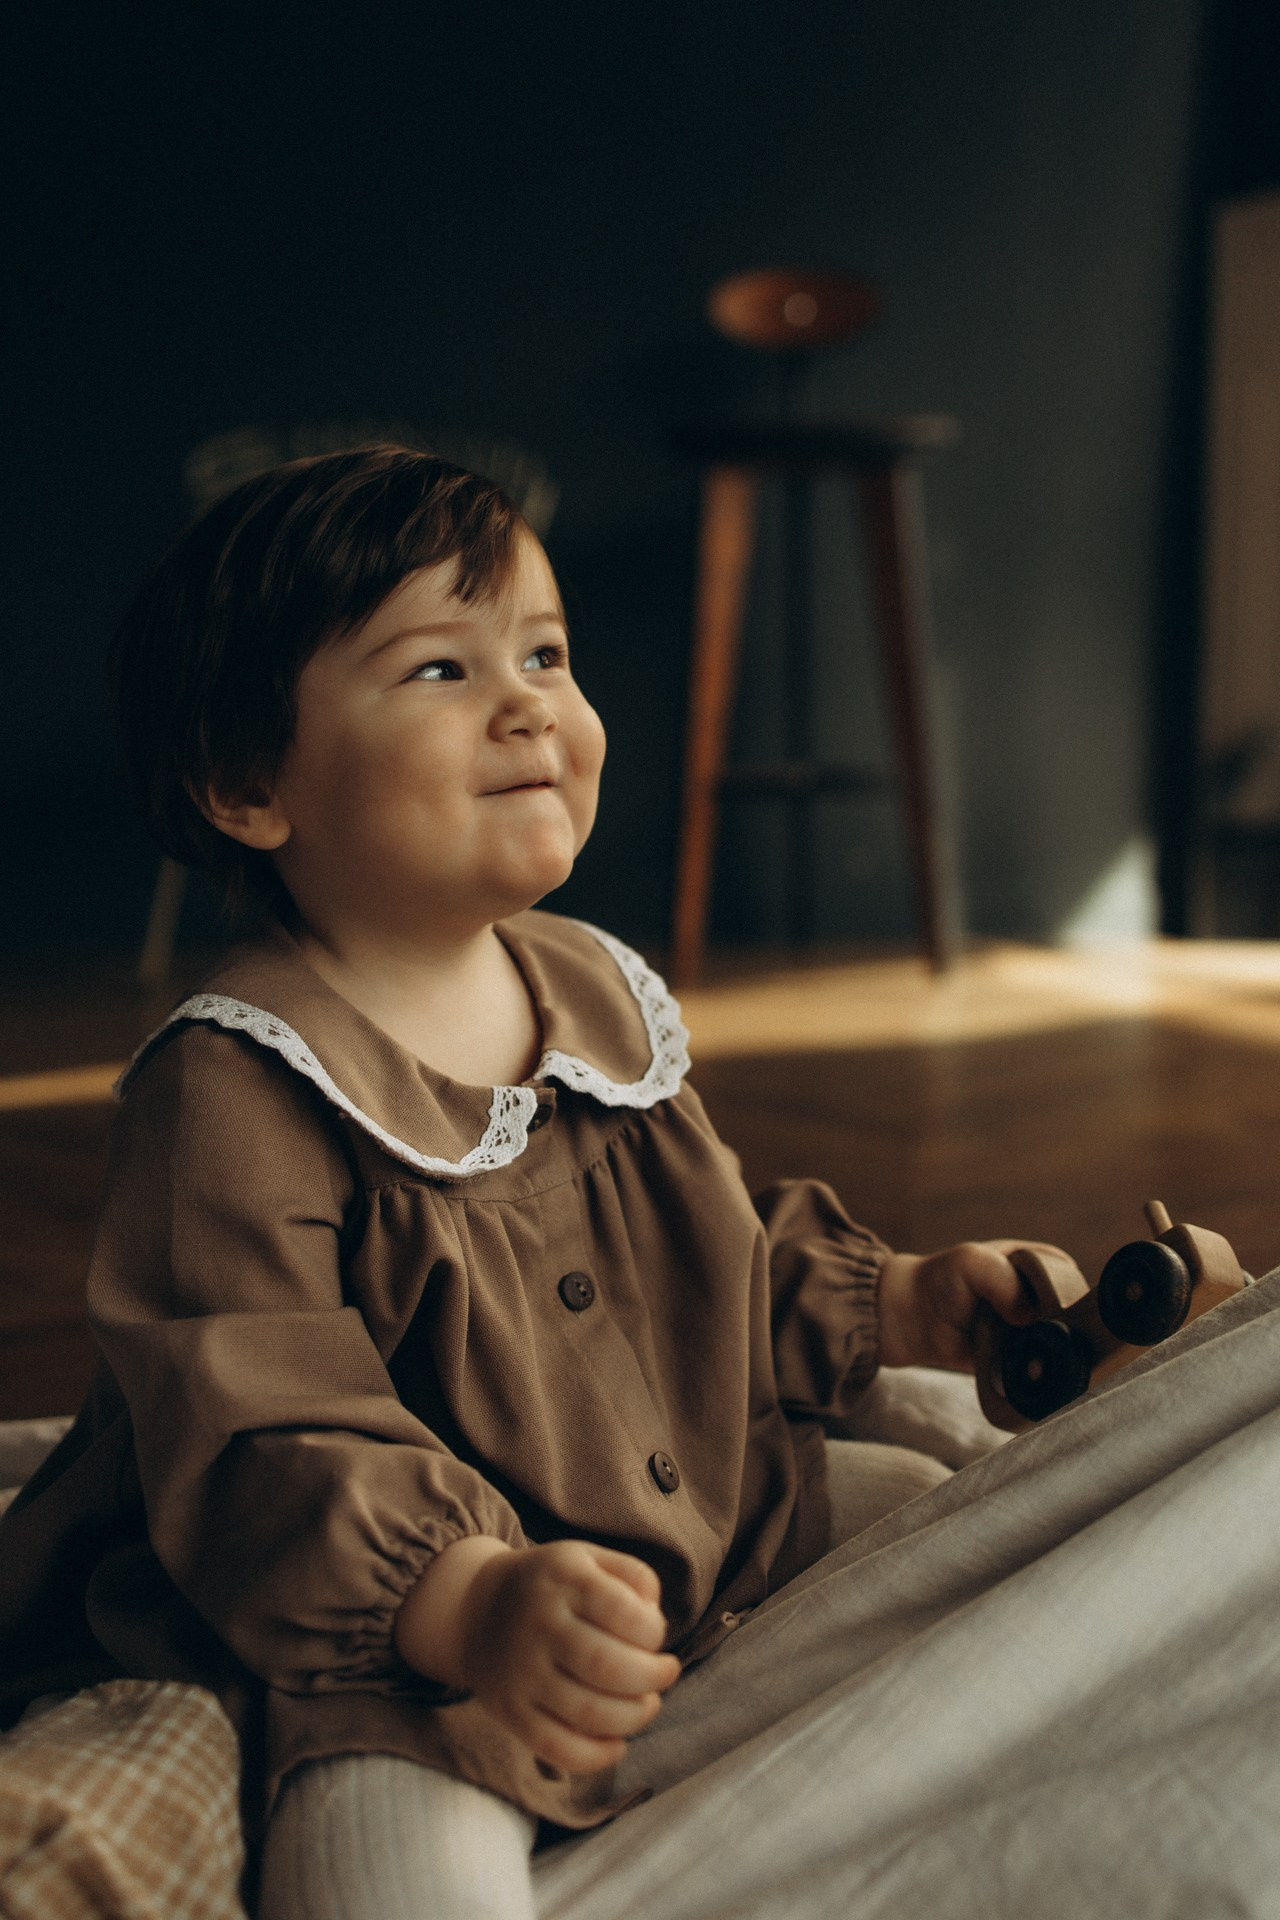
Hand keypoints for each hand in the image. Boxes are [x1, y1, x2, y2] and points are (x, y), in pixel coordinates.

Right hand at [394, 1536, 680, 1774]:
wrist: (475, 1608)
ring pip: (588, 1712)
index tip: (655, 1636)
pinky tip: (618, 1744)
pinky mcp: (509, 1711)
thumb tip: (655, 1616)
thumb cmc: (552, 1586)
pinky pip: (557, 1747)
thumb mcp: (588, 1558)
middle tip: (666, 1674)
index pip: (624, 1612)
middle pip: (608, 1666)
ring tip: (648, 1704)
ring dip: (634, 1717)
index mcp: (563, 1577)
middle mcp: (538, 1623)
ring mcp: (521, 1671)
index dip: (654, 1631)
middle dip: (652, 1678)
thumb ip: (632, 1575)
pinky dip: (596, 1756)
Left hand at [878, 1239, 1064, 1370]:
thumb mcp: (971, 1263)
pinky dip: (1034, 1370)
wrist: (915, 1316)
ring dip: (1048, 1351)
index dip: (1064, 1292)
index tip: (1053, 1309)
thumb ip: (1001, 1279)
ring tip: (1029, 1353)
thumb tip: (1027, 1316)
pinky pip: (1037, 1366)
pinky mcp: (1020, 1355)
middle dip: (1061, 1327)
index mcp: (1037, 1262)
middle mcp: (1039, 1295)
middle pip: (1070, 1314)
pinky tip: (1023, 1370)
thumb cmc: (944, 1279)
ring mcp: (1031, 1327)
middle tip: (1041, 1336)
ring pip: (1058, 1343)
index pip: (1068, 1276)